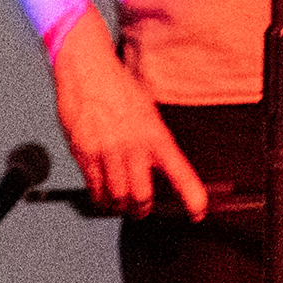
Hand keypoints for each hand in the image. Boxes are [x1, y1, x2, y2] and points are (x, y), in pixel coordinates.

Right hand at [51, 12, 207, 219]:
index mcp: (155, 135)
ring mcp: (108, 152)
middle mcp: (133, 146)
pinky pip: (94, 189)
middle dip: (143, 208)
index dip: (191, 196)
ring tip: (121, 202)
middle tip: (142, 208)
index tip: (197, 212)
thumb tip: (161, 169)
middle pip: (142, 196)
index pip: (179, 172)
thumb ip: (153, 142)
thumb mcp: (147, 113)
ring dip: (121, 206)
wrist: (86, 70)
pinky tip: (103, 193)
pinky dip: (100, 198)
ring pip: (118, 198)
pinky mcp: (84, 155)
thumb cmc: (118, 88)